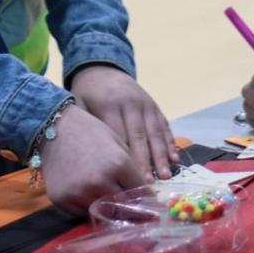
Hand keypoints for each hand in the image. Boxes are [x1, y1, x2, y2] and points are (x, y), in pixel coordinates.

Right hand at [41, 104, 146, 215]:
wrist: (55, 129)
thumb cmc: (90, 131)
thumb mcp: (117, 143)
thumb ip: (130, 167)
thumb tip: (144, 188)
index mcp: (118, 164)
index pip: (140, 190)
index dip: (146, 195)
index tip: (149, 200)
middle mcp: (99, 181)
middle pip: (123, 205)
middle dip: (129, 205)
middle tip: (131, 206)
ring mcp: (79, 193)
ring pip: (102, 212)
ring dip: (108, 208)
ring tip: (109, 200)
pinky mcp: (62, 200)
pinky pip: (81, 212)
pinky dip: (88, 208)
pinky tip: (89, 196)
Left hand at [70, 65, 178, 179]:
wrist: (101, 69)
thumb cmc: (86, 95)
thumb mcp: (79, 107)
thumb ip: (86, 130)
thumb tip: (92, 164)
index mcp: (109, 106)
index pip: (120, 137)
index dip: (126, 158)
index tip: (129, 180)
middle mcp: (130, 104)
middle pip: (140, 136)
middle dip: (146, 161)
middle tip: (149, 183)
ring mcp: (145, 103)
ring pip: (155, 132)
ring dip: (162, 155)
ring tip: (166, 175)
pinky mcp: (154, 104)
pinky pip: (164, 124)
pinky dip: (170, 142)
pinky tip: (175, 158)